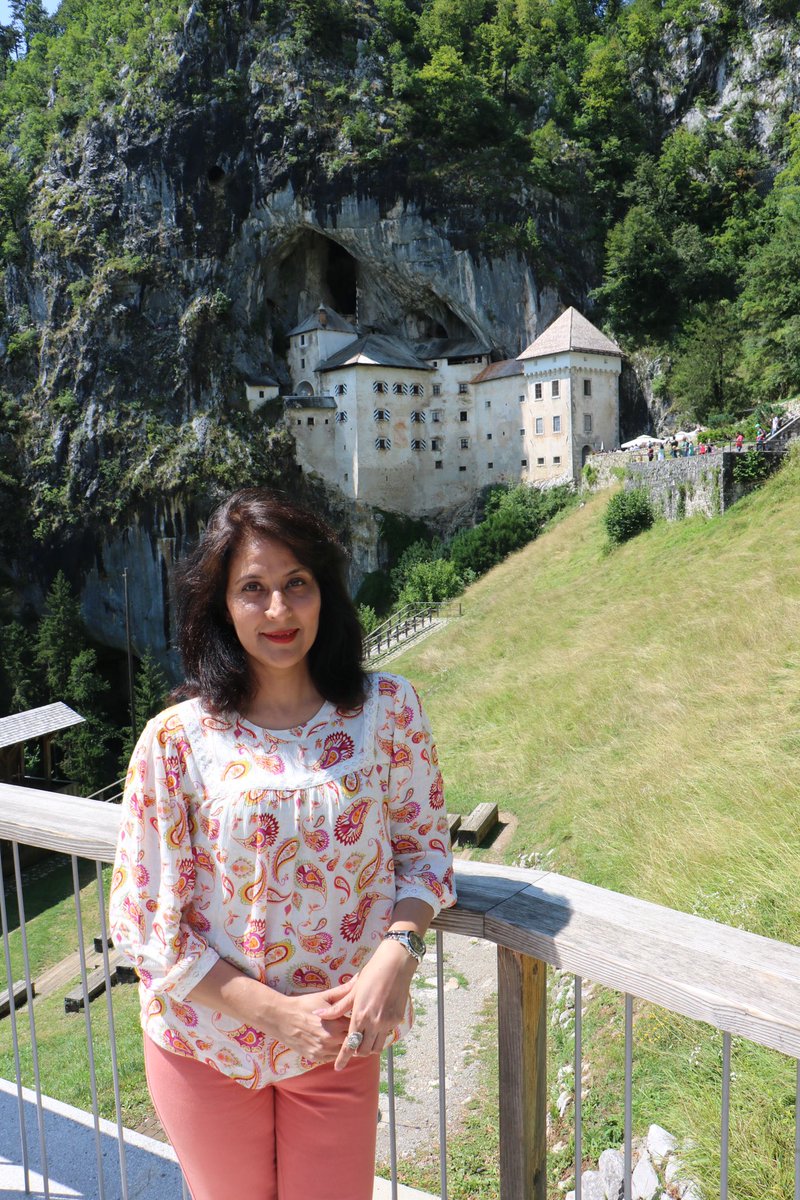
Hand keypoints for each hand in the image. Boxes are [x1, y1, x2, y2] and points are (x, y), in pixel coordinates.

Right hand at [268, 979, 355, 1063]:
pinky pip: (331, 1058)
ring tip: (344, 1035)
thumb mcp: (324, 996)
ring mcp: (322, 1052)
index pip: (358, 1028)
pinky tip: (333, 1041)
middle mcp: (331, 1041)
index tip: (360, 1019)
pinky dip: (335, 1051)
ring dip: (345, 1045)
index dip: (360, 1024)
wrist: (281, 1018)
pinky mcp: (315, 1058)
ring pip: (343, 1052)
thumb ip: (344, 990)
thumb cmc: (304, 1005)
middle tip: (355, 1028)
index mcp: (336, 1025)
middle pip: (352, 1042)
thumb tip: (359, 978)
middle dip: (355, 1036)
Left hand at [320, 939, 416, 1070]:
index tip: (338, 1066)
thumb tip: (318, 1013)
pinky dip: (379, 1036)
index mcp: (360, 1015)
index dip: (343, 1057)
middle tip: (352, 1047)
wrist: (395, 965)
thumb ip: (337, 1007)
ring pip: (377, 1046)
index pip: (350, 1044)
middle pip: (364, 1050)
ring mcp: (387, 1022)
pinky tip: (375, 1027)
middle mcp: (374, 1023)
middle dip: (357, 1052)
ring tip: (364, 1039)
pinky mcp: (397, 1019)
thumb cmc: (371, 974)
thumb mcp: (352, 991)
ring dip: (369, 1047)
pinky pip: (386, 1035)